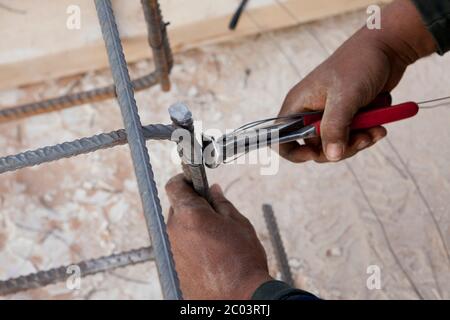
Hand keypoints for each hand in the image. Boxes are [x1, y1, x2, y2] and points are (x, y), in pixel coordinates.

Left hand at [165, 174, 271, 299]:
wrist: (239, 296)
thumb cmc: (243, 259)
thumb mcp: (238, 223)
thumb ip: (221, 203)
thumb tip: (213, 191)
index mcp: (190, 215)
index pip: (174, 186)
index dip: (184, 180)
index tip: (195, 182)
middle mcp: (175, 230)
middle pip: (177, 207)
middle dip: (192, 204)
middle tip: (213, 211)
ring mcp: (172, 250)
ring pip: (179, 227)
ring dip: (192, 225)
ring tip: (214, 236)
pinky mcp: (175, 265)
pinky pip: (180, 245)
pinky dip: (191, 243)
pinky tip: (209, 251)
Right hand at [278, 0, 435, 162]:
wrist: (387, 48)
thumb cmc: (359, 64)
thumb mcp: (345, 97)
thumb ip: (335, 128)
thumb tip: (331, 157)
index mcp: (299, 105)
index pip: (281, 137)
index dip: (293, 152)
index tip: (314, 154)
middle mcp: (310, 113)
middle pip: (315, 148)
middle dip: (339, 149)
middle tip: (361, 139)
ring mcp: (330, 116)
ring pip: (337, 146)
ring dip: (358, 143)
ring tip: (377, 129)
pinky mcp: (348, 118)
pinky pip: (352, 138)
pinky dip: (367, 135)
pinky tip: (380, 124)